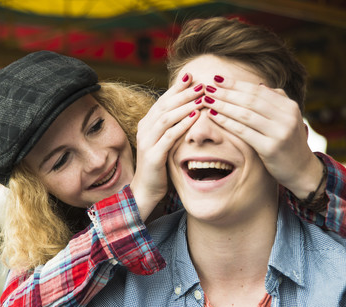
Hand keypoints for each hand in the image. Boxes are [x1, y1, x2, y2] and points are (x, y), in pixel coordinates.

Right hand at [131, 73, 200, 219]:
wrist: (145, 190)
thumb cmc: (159, 165)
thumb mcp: (164, 141)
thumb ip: (172, 125)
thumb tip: (189, 107)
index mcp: (147, 124)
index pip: (162, 100)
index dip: (177, 88)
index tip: (192, 76)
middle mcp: (144, 129)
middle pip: (164, 105)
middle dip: (183, 93)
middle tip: (201, 83)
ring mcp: (147, 142)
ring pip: (166, 117)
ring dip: (185, 105)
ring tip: (201, 97)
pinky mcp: (153, 156)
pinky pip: (169, 136)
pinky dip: (183, 125)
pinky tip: (195, 117)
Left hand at [200, 75, 323, 198]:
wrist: (301, 170)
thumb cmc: (288, 143)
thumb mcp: (287, 119)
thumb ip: (275, 101)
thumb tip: (258, 85)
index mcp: (289, 106)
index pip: (257, 91)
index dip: (236, 84)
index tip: (217, 79)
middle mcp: (287, 117)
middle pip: (250, 100)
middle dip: (226, 93)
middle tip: (208, 87)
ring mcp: (280, 132)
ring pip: (245, 114)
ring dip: (223, 105)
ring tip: (207, 100)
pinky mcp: (270, 148)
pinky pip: (243, 131)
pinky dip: (227, 122)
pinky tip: (214, 116)